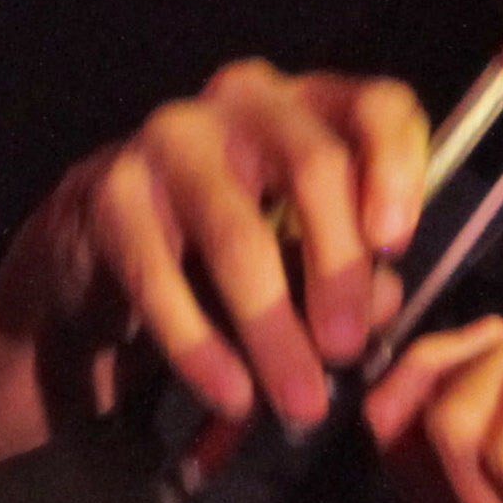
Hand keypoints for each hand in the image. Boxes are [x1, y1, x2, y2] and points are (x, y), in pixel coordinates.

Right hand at [0, 64, 426, 472]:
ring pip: (238, 235)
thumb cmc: (233, 245)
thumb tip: (381, 301)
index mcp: (313, 105)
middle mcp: (247, 101)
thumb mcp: (306, 251)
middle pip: (315, 165)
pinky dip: (201, 348)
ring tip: (300, 401)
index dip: (398, 171)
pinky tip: (231, 397)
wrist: (105, 252)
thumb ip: (354, 269)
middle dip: (338, 270)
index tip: (396, 250)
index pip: (378, 105)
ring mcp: (172, 139)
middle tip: (346, 352)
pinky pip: (161, 279)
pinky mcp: (111, 192)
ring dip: (273, 330)